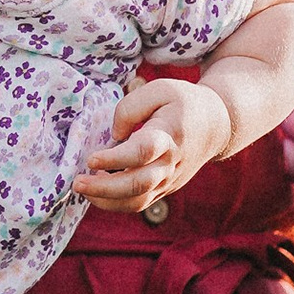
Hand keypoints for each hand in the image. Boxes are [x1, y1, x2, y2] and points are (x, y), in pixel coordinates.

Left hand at [75, 76, 235, 213]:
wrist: (215, 126)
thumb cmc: (183, 104)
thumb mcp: (160, 90)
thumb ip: (130, 108)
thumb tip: (113, 137)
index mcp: (170, 134)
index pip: (142, 151)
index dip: (116, 158)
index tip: (91, 158)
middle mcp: (170, 162)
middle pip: (139, 184)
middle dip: (105, 188)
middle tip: (78, 182)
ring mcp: (169, 180)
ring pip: (138, 201)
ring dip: (107, 201)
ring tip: (83, 188)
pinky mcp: (165, 189)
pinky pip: (139, 204)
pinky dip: (115, 203)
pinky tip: (97, 192)